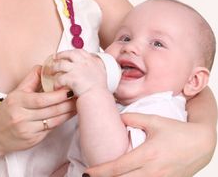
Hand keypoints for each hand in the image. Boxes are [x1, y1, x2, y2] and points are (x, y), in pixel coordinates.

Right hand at [0, 65, 75, 159]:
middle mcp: (21, 117)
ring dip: (68, 112)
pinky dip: (62, 121)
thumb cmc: (7, 111)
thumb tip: (45, 67)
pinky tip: (69, 114)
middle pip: (50, 110)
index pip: (42, 99)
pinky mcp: (33, 140)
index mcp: (18, 101)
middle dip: (67, 103)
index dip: (58, 95)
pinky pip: (51, 129)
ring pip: (53, 121)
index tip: (69, 89)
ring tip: (78, 104)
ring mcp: (27, 130)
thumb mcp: (16, 93)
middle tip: (78, 95)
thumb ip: (31, 80)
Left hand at [52, 50, 106, 95]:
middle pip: (69, 54)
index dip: (71, 52)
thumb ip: (95, 66)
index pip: (80, 51)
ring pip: (60, 64)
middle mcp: (84, 62)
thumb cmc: (99, 89)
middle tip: (55, 58)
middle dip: (60, 55)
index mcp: (91, 61)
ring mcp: (77, 69)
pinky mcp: (71, 78)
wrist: (98, 97)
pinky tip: (56, 87)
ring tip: (50, 72)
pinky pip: (59, 79)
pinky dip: (56, 83)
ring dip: (54, 68)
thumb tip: (92, 64)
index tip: (66, 54)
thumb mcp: (101, 73)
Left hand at [84, 112, 215, 176]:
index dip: (100, 171)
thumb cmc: (177, 131)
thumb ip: (133, 117)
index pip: (118, 167)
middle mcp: (152, 171)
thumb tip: (118, 117)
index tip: (88, 172)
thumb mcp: (154, 120)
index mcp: (147, 154)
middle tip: (93, 176)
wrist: (200, 144)